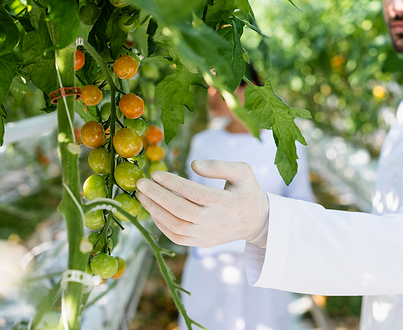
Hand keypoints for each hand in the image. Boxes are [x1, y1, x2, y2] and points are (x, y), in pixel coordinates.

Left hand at [136, 160, 269, 247]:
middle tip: (141, 183)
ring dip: (155, 210)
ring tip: (142, 195)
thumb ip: (220, 166)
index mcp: (227, 203)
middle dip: (157, 196)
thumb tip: (192, 165)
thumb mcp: (243, 172)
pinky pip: (176, 237)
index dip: (174, 184)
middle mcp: (216, 222)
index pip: (195, 194)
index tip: (156, 174)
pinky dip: (161, 225)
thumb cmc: (247, 192)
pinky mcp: (201, 243)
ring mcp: (208, 235)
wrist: (256, 222)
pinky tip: (153, 210)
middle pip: (181, 211)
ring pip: (176, 226)